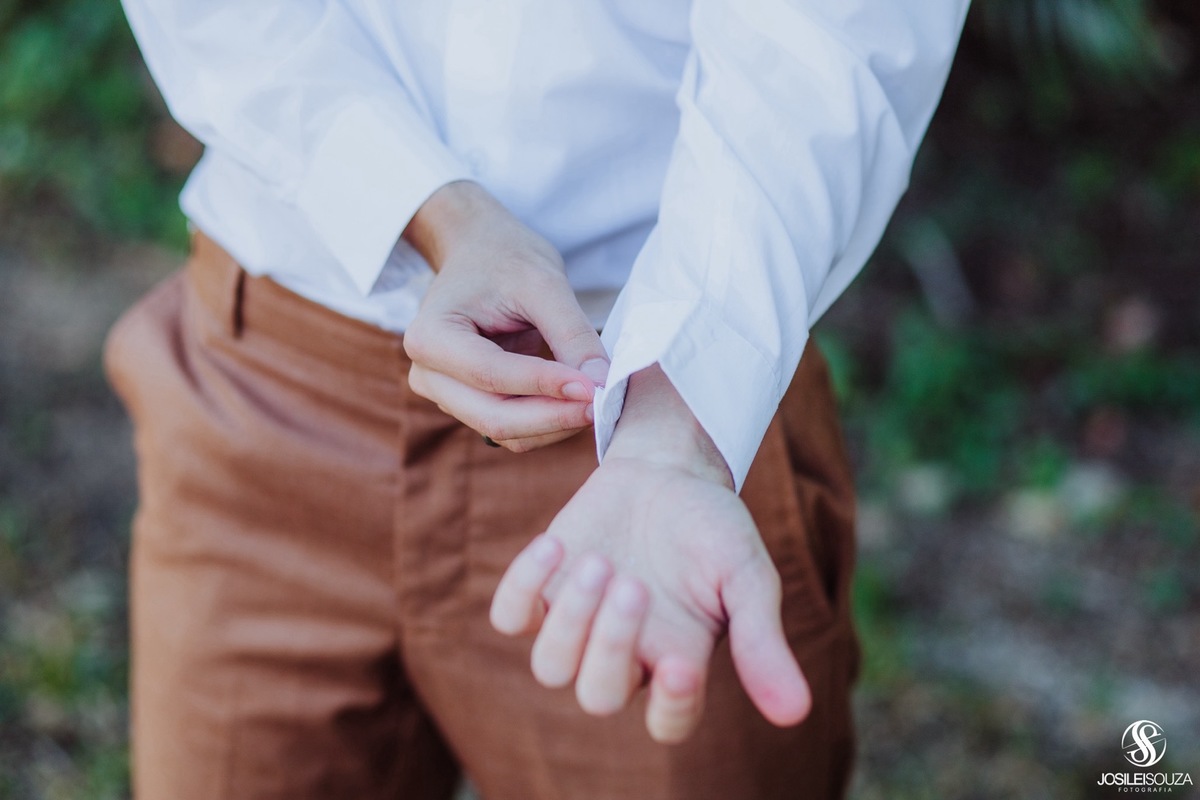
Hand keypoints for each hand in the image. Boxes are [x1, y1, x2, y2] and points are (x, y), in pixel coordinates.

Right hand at [402, 181, 609, 451]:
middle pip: (492, 416)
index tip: (593, 387)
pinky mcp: (471, 406)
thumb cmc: (504, 259)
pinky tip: (578, 404)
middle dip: (551, 416)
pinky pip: (512, 431)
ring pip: (504, 431)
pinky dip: (548, 424)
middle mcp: (428, 375)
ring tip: (597, 401)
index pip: (490, 374)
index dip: (544, 386)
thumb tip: (601, 382)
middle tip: (602, 405)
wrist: (480, 253)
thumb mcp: (543, 283)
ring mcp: (447, 396)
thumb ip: (571, 333)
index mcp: (430, 337)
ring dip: (554, 424)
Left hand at [489, 366, 810, 742]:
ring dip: (572, 617)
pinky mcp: (542, 590)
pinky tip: (556, 546)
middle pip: (598, 695)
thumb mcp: (746, 575)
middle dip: (610, 643)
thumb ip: (761, 639)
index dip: (669, 707)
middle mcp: (624, 655)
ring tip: (600, 561)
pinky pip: (510, 616)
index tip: (677, 663)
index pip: (668, 722)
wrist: (666, 469)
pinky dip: (524, 586)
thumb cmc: (711, 526)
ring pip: (550, 665)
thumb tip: (797, 712)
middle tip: (634, 583)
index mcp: (679, 660)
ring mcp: (577, 625)